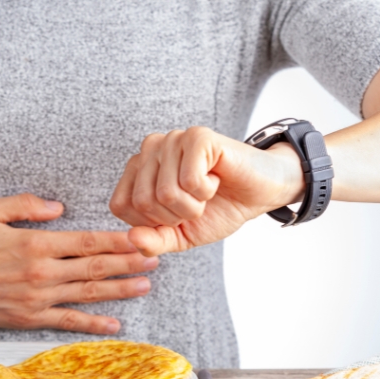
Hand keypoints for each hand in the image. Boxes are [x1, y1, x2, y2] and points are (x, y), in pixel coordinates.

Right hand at [0, 193, 157, 333]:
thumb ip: (27, 204)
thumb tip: (59, 207)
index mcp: (35, 243)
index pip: (87, 242)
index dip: (117, 241)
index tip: (141, 239)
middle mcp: (42, 272)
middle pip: (95, 268)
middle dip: (129, 263)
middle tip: (155, 259)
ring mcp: (37, 298)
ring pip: (87, 295)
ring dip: (119, 290)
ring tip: (145, 285)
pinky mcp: (28, 318)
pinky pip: (67, 321)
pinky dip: (92, 323)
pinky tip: (114, 324)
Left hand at [109, 126, 303, 255]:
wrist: (258, 194)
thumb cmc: (217, 210)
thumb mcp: (180, 236)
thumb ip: (153, 241)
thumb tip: (132, 239)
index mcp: (137, 170)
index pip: (121, 206)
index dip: (152, 222)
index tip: (176, 213)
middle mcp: (150, 149)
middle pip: (143, 201)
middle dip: (176, 215)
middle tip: (196, 202)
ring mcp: (172, 139)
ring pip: (166, 193)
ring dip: (194, 204)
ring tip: (206, 191)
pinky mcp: (197, 136)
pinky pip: (189, 180)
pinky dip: (206, 190)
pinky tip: (215, 178)